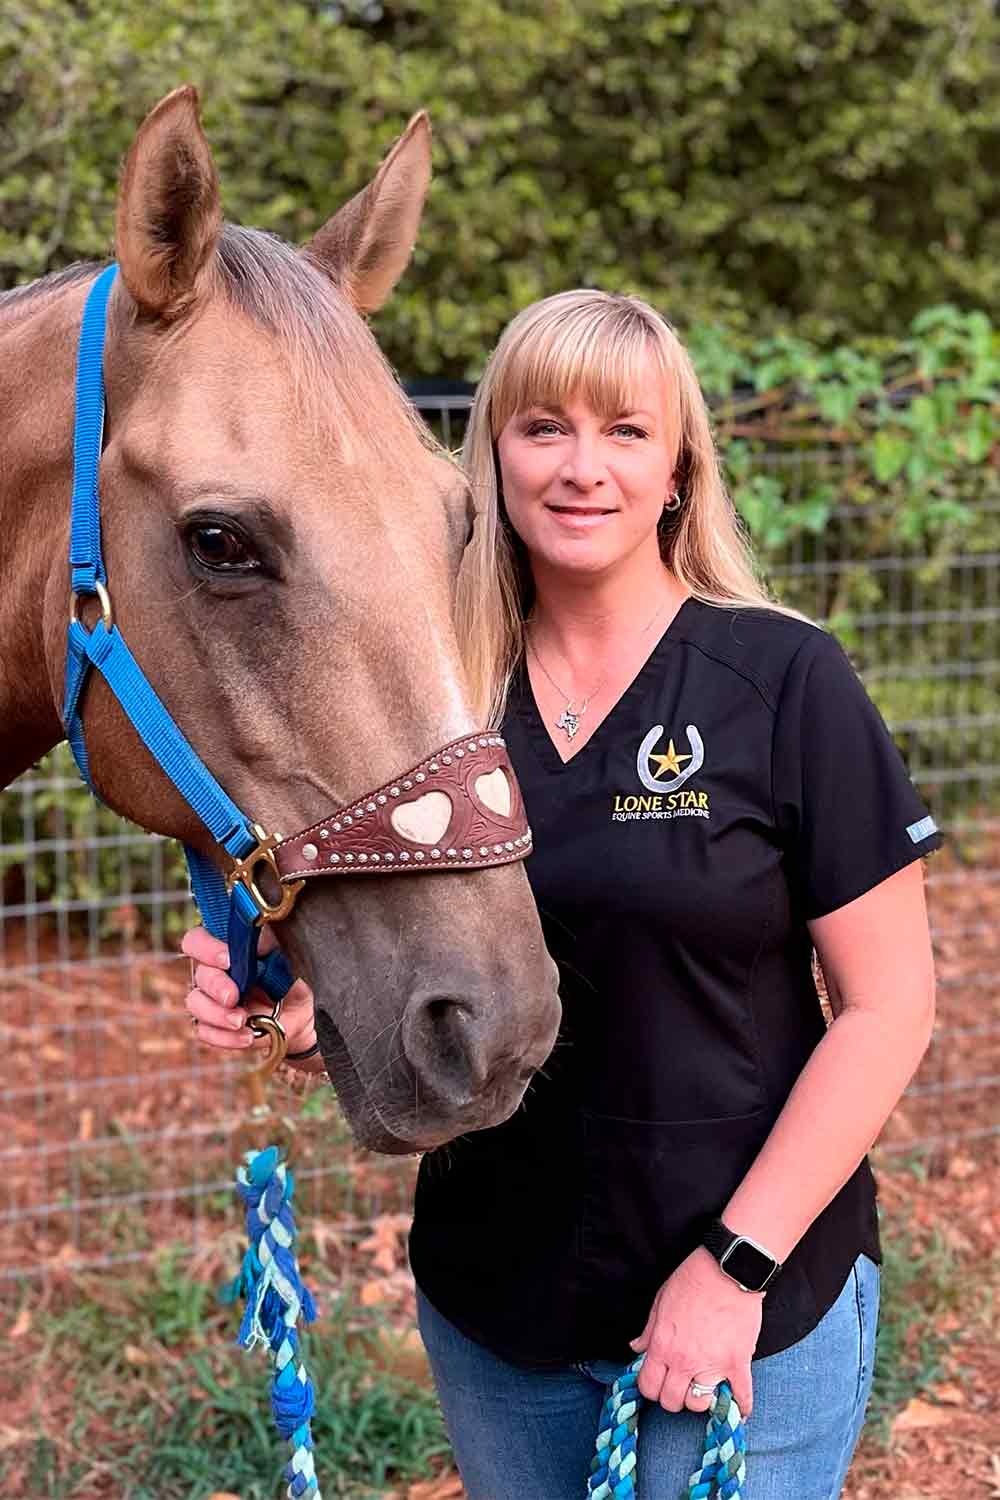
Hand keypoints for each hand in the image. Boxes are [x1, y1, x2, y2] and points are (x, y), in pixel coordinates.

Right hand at [180, 924, 317, 1061]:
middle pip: (199, 974)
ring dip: (217, 1014)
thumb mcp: (287, 960)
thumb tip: (259, 941)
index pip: (197, 940)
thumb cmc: (288, 979)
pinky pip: (205, 1032)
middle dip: (215, 986)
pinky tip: (246, 1036)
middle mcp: (212, 972)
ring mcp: (209, 1000)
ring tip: (242, 1021)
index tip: (228, 960)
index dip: (206, 948)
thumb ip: (272, 946)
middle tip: (232, 997)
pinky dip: (225, 1037)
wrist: (298, 1014)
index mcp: (225, 948)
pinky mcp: (212, 1025)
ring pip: (195, 1004)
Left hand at [629, 1247, 761, 1417]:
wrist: (726, 1269)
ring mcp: (712, 1364)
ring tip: (703, 1388)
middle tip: (679, 1385)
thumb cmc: (691, 1280)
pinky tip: (739, 1410)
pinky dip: (742, 1406)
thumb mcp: (660, 1301)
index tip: (658, 1382)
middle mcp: (684, 1360)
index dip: (651, 1388)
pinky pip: (741, 1396)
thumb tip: (637, 1347)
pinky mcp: (737, 1362)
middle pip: (672, 1401)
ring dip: (700, 1399)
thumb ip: (648, 1330)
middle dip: (673, 1396)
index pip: (648, 1387)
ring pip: (699, 1403)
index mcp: (662, 1345)